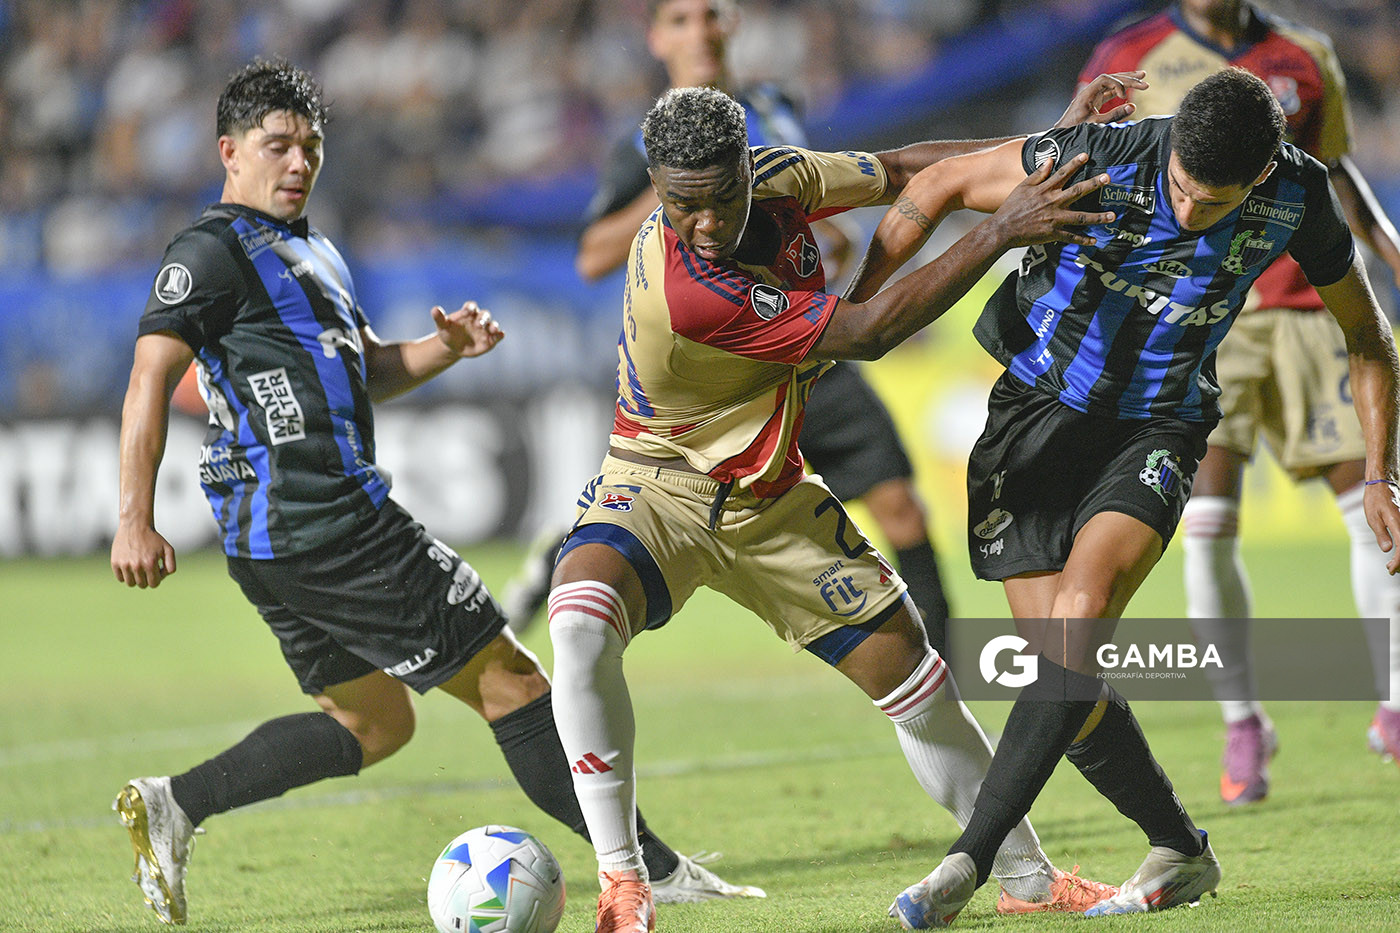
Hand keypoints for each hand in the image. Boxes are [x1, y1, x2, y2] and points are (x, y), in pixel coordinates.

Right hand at [112, 522, 176, 587]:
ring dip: (136, 578)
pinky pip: (120, 578)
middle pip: (142, 585)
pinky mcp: (115, 562)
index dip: (157, 579)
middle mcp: (136, 565)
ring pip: (131, 583)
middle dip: (147, 579)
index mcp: (150, 563)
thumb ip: (171, 565)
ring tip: (139, 567)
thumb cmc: (153, 538)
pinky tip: (130, 565)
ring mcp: (124, 564)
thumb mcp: (168, 549)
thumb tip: (163, 577)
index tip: (156, 571)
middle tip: (147, 568)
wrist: (135, 526)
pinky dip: (125, 575)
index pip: (154, 584)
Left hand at [433, 301, 503, 358]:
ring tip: (493, 329)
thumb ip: (439, 318)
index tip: (466, 312)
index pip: (471, 307)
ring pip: (492, 324)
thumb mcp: (442, 326)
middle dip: (482, 318)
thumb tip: (434, 309)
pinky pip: (497, 336)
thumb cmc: (448, 333)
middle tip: (478, 324)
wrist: (454, 346)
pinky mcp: (490, 340)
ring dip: (494, 326)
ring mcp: (485, 329)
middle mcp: (478, 319)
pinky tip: (501, 335)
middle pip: (484, 314)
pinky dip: (500, 335)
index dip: (469, 308)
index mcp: (467, 312)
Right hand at [989, 153, 1113, 248]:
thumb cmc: (1011, 207)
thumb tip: (1051, 160)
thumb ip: (1038, 174)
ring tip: (1112, 216)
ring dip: (1097, 217)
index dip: (1074, 163)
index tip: (1087, 155)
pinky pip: (1071, 237)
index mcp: (1045, 190)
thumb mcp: (1023, 187)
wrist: (1003, 229)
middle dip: (1093, 184)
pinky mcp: (1052, 234)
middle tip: (1107, 178)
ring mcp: (1054, 219)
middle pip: (1077, 192)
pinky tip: (1094, 240)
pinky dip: (1083, 240)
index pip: (1062, 173)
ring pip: (1080, 217)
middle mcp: (1052, 203)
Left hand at [1055, 71, 1147, 127]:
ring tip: (1142, 77)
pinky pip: (1109, 92)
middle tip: (1144, 78)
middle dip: (1128, 78)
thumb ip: (1113, 116)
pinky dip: (1120, 90)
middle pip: (1111, 78)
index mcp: (1086, 94)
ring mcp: (1092, 96)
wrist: (1062, 135)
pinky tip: (1130, 91)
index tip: (1124, 97)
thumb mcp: (1095, 124)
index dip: (1118, 84)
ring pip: (1111, 83)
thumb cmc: (1075, 130)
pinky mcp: (1095, 102)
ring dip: (1126, 81)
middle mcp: (1089, 92)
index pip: (1105, 79)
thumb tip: (1132, 106)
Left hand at [1364, 481, 1399, 573]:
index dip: (1398, 561)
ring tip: (1391, 565)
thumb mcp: (1373, 518)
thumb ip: (1381, 534)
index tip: (1390, 569)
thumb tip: (1388, 550)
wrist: (1381, 485)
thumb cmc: (1375, 501)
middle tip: (1390, 570)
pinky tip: (1395, 554)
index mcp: (1398, 524)